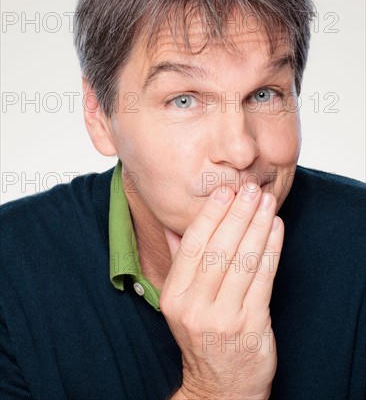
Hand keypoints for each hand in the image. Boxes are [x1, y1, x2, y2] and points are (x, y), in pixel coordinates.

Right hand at [160, 184, 283, 399]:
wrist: (220, 386)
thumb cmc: (201, 335)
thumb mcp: (179, 302)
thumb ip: (178, 262)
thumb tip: (173, 225)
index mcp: (174, 297)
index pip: (192, 246)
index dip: (210, 215)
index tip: (224, 192)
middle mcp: (195, 307)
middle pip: (219, 249)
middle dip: (238, 214)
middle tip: (250, 189)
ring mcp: (224, 318)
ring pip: (243, 261)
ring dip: (258, 226)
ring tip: (266, 202)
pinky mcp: (251, 326)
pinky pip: (264, 278)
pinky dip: (271, 249)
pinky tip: (276, 229)